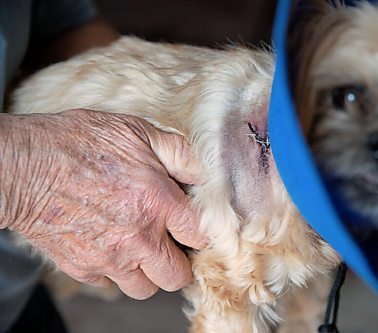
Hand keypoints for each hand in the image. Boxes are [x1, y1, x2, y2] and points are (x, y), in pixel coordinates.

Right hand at [0, 109, 205, 298]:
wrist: (21, 165)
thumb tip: (204, 173)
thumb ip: (178, 153)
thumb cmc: (77, 143)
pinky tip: (110, 244)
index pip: (201, 237)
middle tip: (171, 243)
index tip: (194, 228)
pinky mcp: (82, 268)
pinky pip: (111, 284)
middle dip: (180, 261)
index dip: (202, 233)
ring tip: (141, 247)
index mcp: (157, 202)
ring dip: (148, 272)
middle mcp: (138, 237)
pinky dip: (116, 271)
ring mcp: (109, 258)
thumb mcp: (136, 131)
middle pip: (177, 276)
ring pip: (145, 288)